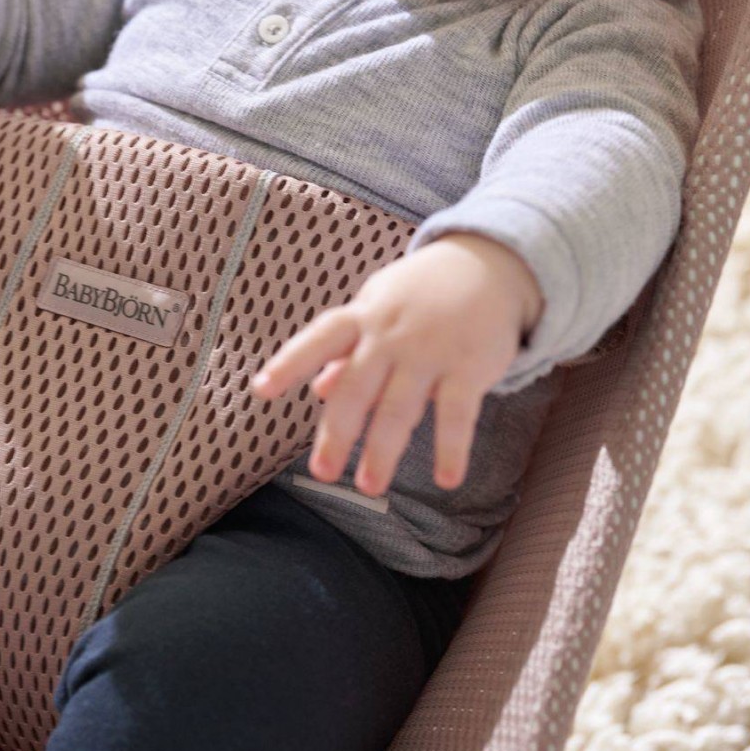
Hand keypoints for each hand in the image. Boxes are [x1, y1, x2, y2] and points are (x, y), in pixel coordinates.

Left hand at [250, 233, 543, 495]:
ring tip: (369, 486)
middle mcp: (391, 335)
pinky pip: (457, 413)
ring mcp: (430, 350)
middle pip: (356, 387)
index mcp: (363, 317)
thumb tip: (317, 390)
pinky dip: (451, 448)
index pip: (318, 339)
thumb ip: (348, 350)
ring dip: (384, 449)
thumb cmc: (422, 294)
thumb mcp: (379, 308)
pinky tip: (446, 479)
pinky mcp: (469, 365)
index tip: (260, 390)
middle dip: (337, 432)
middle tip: (323, 473)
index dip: (288, 363)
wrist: (489, 264)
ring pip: (400, 406)